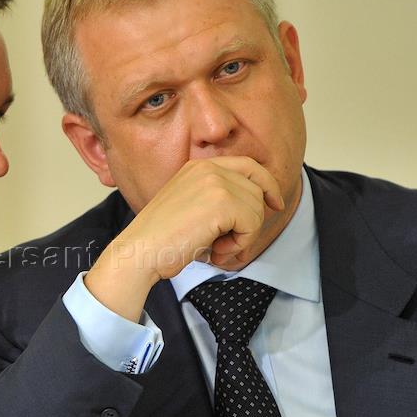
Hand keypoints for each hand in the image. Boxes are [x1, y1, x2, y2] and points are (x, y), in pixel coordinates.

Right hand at [84, 157, 284, 320]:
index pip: (248, 165)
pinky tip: (216, 251)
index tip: (275, 203)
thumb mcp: (192, 208)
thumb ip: (219, 199)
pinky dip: (240, 244)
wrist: (140, 251)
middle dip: (250, 223)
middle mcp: (208, 168)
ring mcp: (216, 182)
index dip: (268, 184)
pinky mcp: (222, 201)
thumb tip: (259, 205)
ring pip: (257, 209)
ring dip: (242, 237)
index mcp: (199, 166)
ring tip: (216, 249)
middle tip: (226, 245)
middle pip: (257, 191)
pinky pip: (252, 224)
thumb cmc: (162, 239)